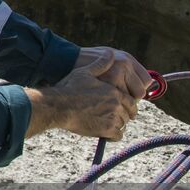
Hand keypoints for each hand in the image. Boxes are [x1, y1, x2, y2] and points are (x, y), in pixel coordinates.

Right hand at [26, 50, 140, 139]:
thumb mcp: (84, 72)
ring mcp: (112, 118)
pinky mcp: (105, 130)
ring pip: (123, 124)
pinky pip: (118, 136)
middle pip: (129, 114)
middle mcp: (116, 104)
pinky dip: (113, 135)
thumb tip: (110, 53)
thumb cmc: (69, 88)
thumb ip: (101, 63)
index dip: (129, 106)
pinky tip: (105, 132)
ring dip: (117, 125)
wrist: (57, 106)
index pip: (131, 101)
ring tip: (107, 123)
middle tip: (114, 117)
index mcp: (114, 91)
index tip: (124, 109)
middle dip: (124, 116)